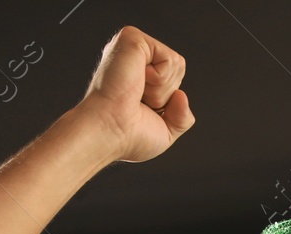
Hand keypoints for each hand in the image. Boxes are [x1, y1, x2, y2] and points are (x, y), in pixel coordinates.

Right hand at [77, 26, 194, 163]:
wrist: (108, 132)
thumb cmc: (126, 137)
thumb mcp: (165, 131)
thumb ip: (182, 117)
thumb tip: (181, 94)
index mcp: (138, 74)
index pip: (175, 79)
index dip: (166, 101)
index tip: (141, 110)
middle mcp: (134, 57)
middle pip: (179, 70)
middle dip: (166, 94)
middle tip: (138, 101)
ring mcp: (132, 46)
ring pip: (177, 64)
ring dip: (161, 89)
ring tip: (135, 93)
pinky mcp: (132, 38)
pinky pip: (171, 59)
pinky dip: (160, 79)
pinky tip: (136, 83)